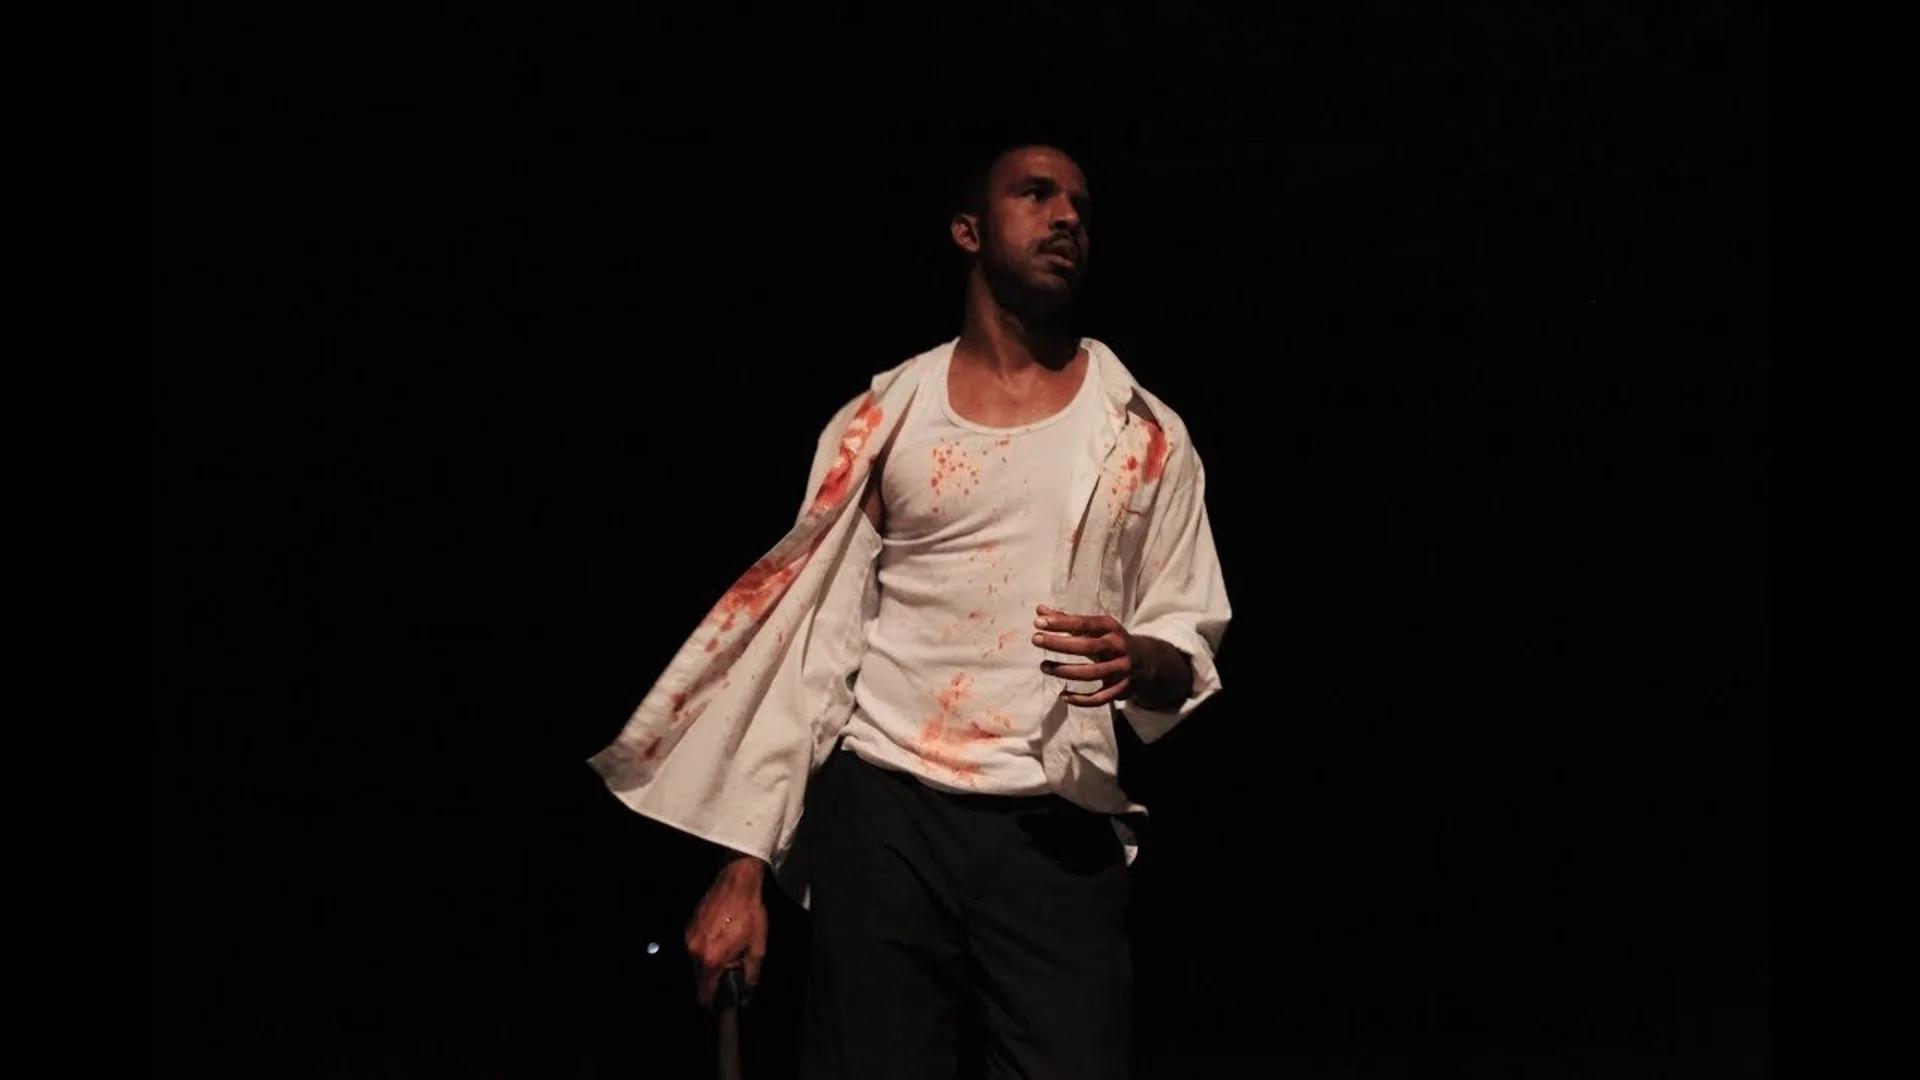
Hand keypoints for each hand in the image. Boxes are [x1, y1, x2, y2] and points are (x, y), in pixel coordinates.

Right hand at [684, 855, 768, 1010]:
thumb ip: (750, 975)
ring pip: (696, 964)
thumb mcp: (757, 947)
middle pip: (699, 980)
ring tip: (728, 953)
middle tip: (730, 974)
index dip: (711, 1005)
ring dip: (709, 965)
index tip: (718, 1009)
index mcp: (711, 960)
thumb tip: (746, 995)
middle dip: (713, 983)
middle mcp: (694, 951)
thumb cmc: (750, 914)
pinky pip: (695, 948)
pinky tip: (720, 940)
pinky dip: (705, 950)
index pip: (704, 994)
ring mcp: (689, 938)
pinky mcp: (689, 927)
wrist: (737, 883)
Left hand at [1032, 604, 1133, 706]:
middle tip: (1035, 639)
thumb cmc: (1110, 641)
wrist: (1146, 662)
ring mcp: (1121, 669)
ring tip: (1044, 667)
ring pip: (1091, 674)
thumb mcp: (1094, 628)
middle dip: (1059, 643)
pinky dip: (1081, 700)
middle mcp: (1118, 647)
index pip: (1085, 623)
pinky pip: (1099, 698)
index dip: (1062, 623)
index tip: (1038, 622)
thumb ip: (1067, 620)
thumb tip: (1039, 610)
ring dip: (1064, 671)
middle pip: (1087, 646)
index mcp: (1111, 628)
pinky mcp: (1122, 689)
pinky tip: (1063, 696)